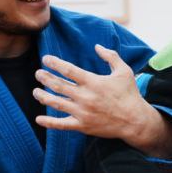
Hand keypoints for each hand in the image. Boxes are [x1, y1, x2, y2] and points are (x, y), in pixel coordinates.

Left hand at [34, 45, 161, 143]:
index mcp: (93, 82)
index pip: (68, 70)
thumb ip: (110, 56)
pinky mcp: (82, 126)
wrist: (135, 121)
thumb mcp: (124, 71)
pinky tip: (38, 119)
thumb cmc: (130, 94)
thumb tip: (97, 46)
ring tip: (35, 91)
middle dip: (45, 78)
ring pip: (56, 103)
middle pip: (58, 85)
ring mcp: (82, 112)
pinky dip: (49, 122)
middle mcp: (85, 97)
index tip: (45, 59)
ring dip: (43, 96)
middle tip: (38, 73)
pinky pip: (62, 124)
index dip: (55, 63)